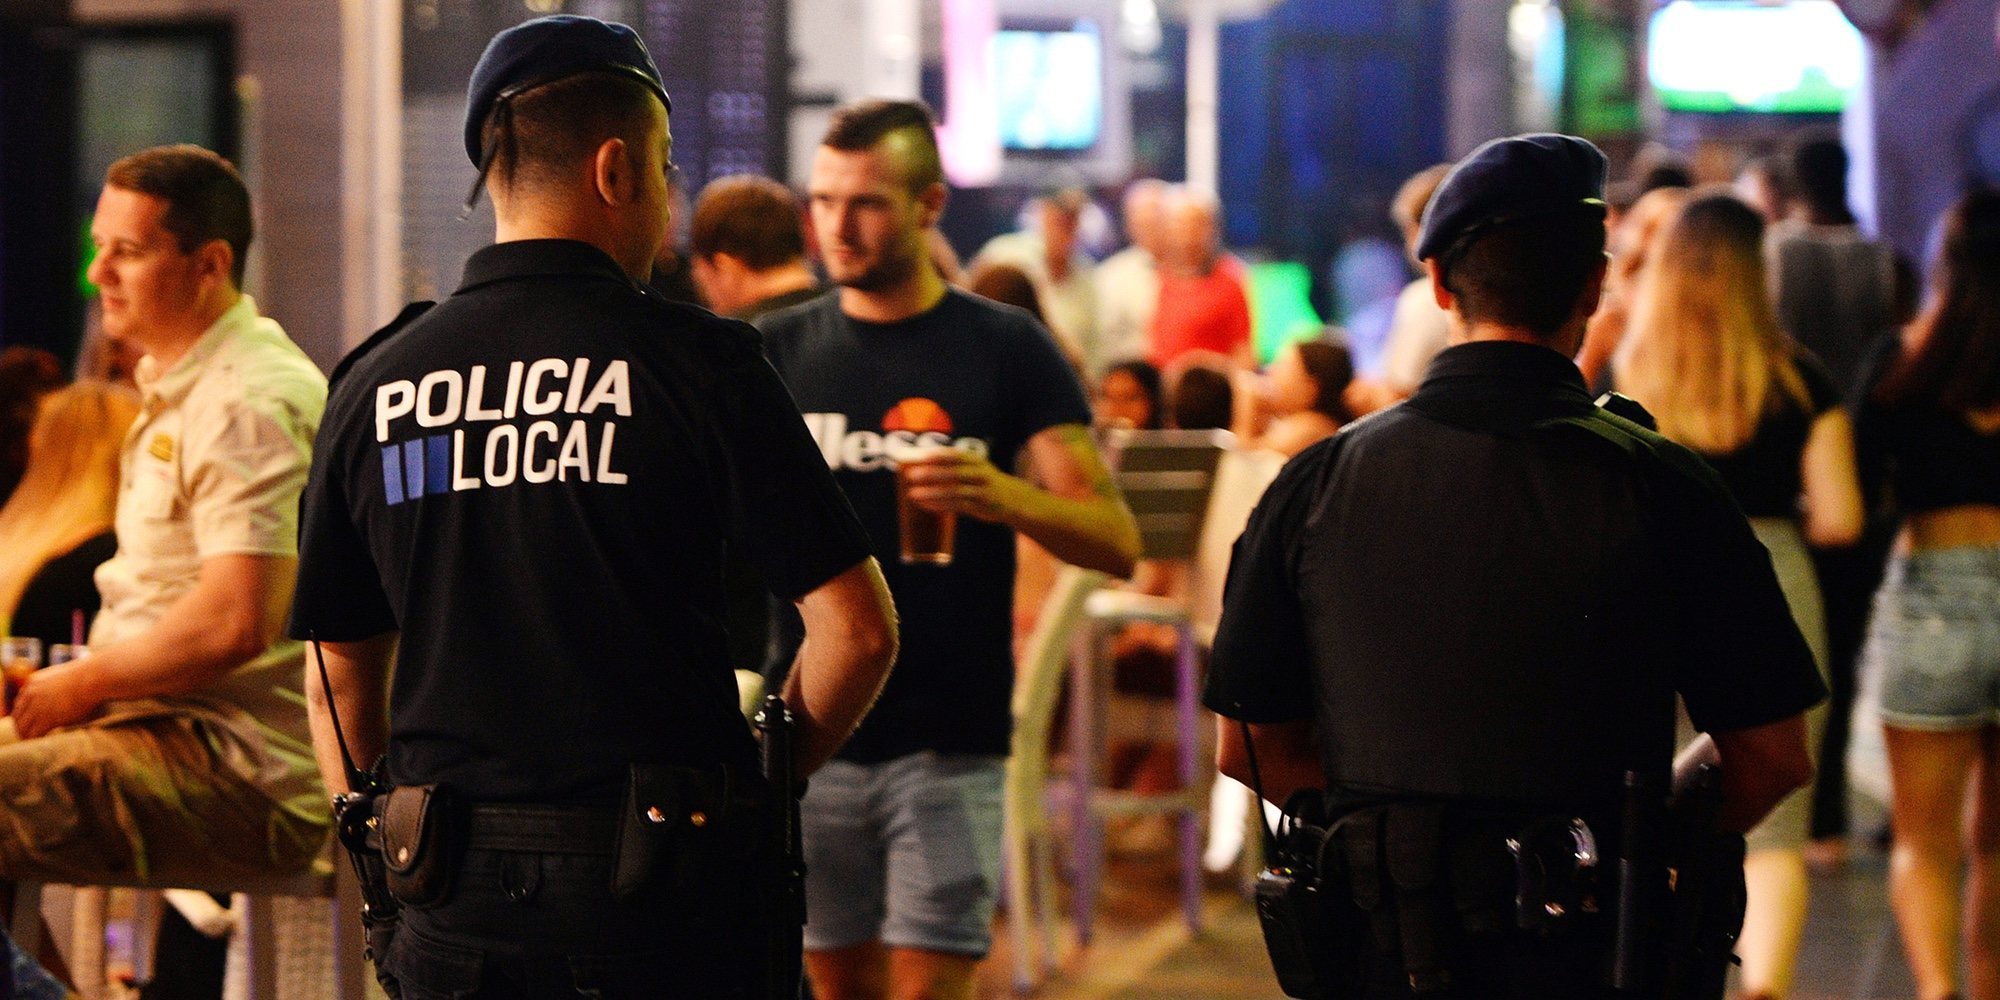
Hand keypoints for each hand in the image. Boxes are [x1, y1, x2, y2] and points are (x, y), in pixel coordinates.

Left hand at [11, 661, 105, 737]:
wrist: (94, 677)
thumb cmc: (87, 677)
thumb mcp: (62, 677)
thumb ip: (52, 687)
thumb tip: (56, 697)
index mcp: (33, 683)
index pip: (19, 704)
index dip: (25, 715)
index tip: (31, 722)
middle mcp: (31, 693)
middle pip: (17, 717)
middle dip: (23, 726)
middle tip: (30, 734)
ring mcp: (37, 706)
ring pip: (22, 728)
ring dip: (28, 735)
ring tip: (37, 740)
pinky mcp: (47, 718)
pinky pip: (34, 734)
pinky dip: (36, 739)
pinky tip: (45, 740)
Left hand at [898, 449, 1023, 523]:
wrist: (1012, 498)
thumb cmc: (982, 480)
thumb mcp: (971, 467)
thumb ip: (948, 467)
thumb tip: (914, 466)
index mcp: (973, 459)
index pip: (951, 454)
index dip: (932, 455)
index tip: (916, 457)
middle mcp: (979, 472)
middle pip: (953, 471)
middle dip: (931, 473)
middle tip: (910, 475)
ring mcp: (981, 490)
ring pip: (954, 491)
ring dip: (932, 493)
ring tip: (913, 494)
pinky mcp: (981, 506)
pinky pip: (958, 505)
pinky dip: (940, 505)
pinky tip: (925, 505)